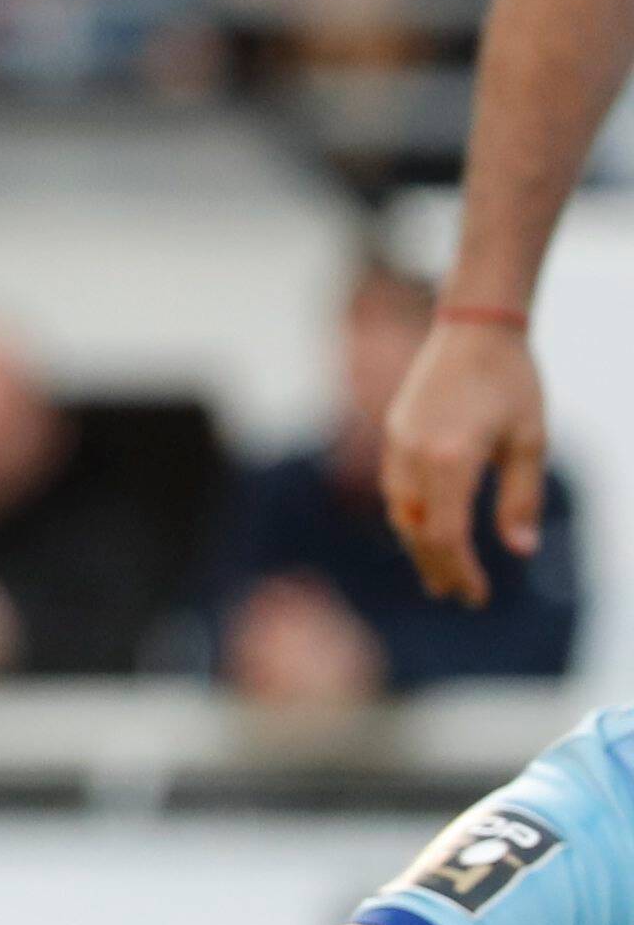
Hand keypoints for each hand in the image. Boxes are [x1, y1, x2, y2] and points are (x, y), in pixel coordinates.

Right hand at [391, 318, 555, 604]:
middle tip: (458, 595)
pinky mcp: (394, 431)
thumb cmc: (512, 382)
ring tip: (440, 569)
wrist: (475, 329)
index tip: (477, 596)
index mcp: (450, 459)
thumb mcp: (530, 442)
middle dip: (437, 566)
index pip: (445, 534)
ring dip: (420, 544)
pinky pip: (396, 488)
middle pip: (417, 530)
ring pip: (400, 511)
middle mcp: (413, 454)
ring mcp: (397, 442)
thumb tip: (520, 549)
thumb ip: (521, 498)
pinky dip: (411, 516)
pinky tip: (429, 526)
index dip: (460, 571)